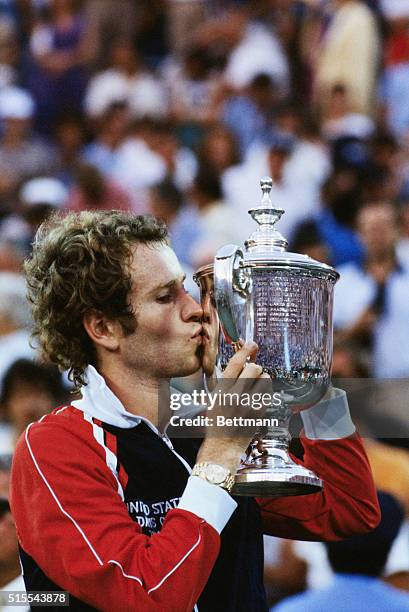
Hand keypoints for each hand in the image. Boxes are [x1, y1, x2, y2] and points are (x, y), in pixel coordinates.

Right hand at [197, 341, 270, 473]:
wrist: (222, 446)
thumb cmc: (216, 422)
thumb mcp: (214, 398)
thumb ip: (226, 380)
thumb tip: (242, 362)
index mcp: (221, 390)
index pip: (236, 362)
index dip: (246, 350)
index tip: (252, 344)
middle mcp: (235, 395)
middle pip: (253, 368)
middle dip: (254, 368)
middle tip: (252, 373)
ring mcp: (248, 405)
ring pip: (264, 379)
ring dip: (262, 379)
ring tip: (255, 387)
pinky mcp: (259, 413)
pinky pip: (269, 393)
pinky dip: (265, 391)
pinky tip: (258, 397)